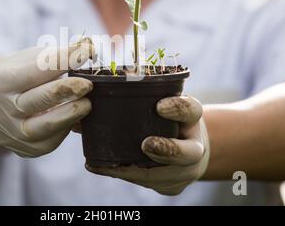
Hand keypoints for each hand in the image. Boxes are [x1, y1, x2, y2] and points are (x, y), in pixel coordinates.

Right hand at [0, 38, 94, 157]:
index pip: (37, 70)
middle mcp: (2, 110)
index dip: (65, 59)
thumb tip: (87, 46)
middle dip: (68, 90)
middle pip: (39, 100)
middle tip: (88, 84)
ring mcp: (11, 133)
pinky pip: (49, 142)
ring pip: (45, 126)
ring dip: (70, 114)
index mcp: (2, 82)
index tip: (88, 51)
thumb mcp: (30, 59)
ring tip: (87, 103)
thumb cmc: (19, 75)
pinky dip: (65, 129)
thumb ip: (56, 55)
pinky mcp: (24, 150)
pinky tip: (75, 118)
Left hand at [87, 96, 208, 195]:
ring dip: (135, 170)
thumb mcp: (161, 102)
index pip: (191, 110)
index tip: (159, 106)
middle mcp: (195, 146)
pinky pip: (150, 183)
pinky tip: (102, 168)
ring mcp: (186, 170)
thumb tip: (89, 99)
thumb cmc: (166, 118)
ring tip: (108, 165)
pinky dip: (125, 175)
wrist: (188, 146)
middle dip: (167, 150)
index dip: (177, 108)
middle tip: (145, 144)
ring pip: (164, 175)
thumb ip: (134, 99)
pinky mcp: (172, 186)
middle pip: (189, 152)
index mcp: (192, 118)